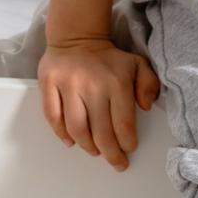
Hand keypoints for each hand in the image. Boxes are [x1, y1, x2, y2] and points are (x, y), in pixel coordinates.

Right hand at [38, 36, 160, 170]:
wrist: (76, 35)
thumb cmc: (108, 57)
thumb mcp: (137, 64)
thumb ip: (148, 84)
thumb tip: (146, 106)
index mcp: (116, 82)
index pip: (123, 124)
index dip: (126, 143)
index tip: (128, 149)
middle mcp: (92, 86)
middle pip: (101, 132)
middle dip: (110, 153)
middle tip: (116, 162)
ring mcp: (68, 85)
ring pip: (77, 128)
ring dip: (87, 146)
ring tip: (94, 151)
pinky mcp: (49, 84)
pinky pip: (53, 116)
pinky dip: (61, 133)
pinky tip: (71, 141)